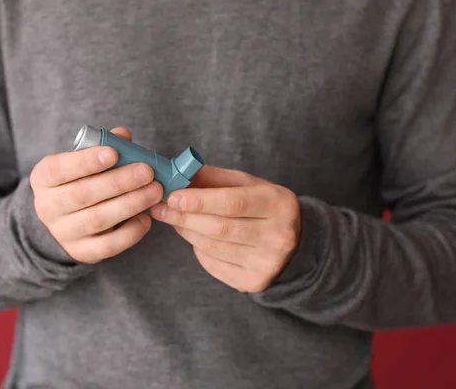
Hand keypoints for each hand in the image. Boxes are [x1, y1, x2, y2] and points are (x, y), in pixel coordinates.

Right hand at [31, 127, 163, 263]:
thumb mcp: (81, 162)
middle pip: (83, 194)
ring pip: (98, 219)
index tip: (113, 153)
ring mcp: (63, 232)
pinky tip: (146, 218)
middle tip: (147, 172)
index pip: (59, 169)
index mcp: (44, 178)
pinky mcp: (81, 252)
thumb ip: (103, 146)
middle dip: (118, 182)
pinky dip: (130, 233)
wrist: (64, 223)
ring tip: (154, 191)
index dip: (85, 161)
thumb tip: (124, 136)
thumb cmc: (79, 182)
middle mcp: (47, 207)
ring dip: (130, 203)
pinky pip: (107, 245)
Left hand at [150, 166, 300, 292]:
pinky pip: (213, 265)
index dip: (200, 201)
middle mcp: (278, 236)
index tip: (173, 196)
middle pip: (219, 228)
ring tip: (173, 218)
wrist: (295, 245)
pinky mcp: (254, 282)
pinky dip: (198, 249)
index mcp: (278, 204)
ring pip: (212, 247)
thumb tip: (178, 173)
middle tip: (160, 207)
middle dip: (184, 217)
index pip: (234, 203)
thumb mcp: (249, 185)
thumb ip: (215, 178)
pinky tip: (195, 237)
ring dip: (186, 231)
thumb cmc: (264, 207)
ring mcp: (267, 263)